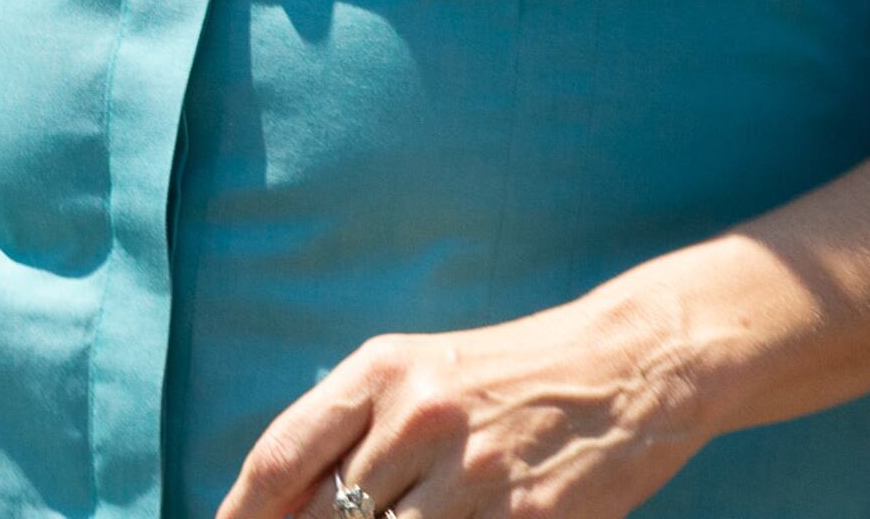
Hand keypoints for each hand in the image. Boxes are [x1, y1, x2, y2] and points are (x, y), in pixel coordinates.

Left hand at [218, 294, 715, 518]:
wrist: (627, 366)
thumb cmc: (508, 375)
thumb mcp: (418, 375)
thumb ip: (350, 430)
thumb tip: (278, 502)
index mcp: (379, 371)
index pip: (280, 458)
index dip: (242, 514)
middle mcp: (416, 417)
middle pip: (325, 515)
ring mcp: (470, 473)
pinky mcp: (523, 518)